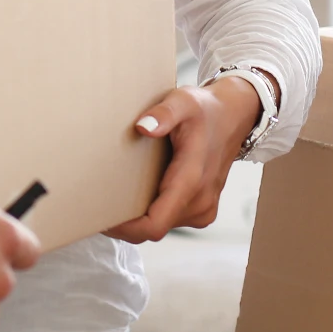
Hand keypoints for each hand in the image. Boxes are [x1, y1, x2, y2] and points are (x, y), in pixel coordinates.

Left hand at [104, 78, 262, 242]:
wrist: (234, 116)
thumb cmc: (207, 110)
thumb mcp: (183, 101)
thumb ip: (164, 114)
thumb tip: (143, 128)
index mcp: (192, 180)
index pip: (154, 224)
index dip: (125, 228)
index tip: (102, 216)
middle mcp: (200, 201)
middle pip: (153, 229)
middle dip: (125, 224)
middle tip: (97, 204)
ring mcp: (203, 208)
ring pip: (161, 226)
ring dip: (138, 219)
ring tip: (114, 197)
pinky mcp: (202, 209)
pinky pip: (170, 220)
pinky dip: (151, 214)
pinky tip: (137, 195)